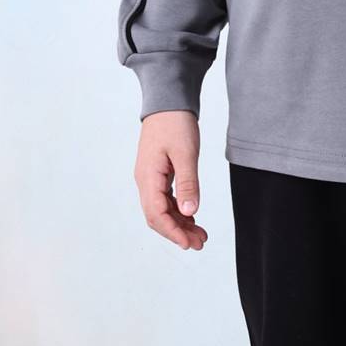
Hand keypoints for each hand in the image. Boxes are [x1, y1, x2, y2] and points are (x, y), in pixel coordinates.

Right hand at [134, 110, 207, 250]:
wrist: (168, 102)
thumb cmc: (175, 123)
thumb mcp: (186, 153)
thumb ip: (188, 184)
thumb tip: (189, 213)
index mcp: (148, 177)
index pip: (156, 214)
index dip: (173, 232)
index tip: (190, 243)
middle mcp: (145, 181)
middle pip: (157, 217)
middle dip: (177, 233)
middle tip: (200, 243)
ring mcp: (150, 178)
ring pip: (161, 210)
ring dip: (179, 224)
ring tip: (200, 235)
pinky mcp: (158, 175)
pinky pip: (165, 200)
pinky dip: (178, 212)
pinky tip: (193, 218)